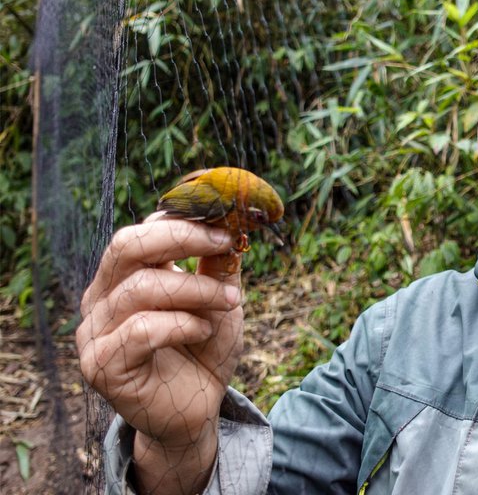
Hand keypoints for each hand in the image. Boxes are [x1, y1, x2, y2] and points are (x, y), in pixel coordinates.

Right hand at [76, 213, 242, 493]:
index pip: (141, 231)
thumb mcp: (219, 298)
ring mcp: (94, 332)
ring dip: (196, 289)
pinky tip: (202, 330)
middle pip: (126, 245)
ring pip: (141, 288)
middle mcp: (101, 298)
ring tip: (229, 300)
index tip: (226, 226)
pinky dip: (182, 324)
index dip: (183, 221)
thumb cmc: (204, 349)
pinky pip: (141, 330)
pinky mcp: (101, 365)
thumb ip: (217, 263)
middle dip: (181, 238)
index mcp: (124, 276)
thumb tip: (230, 219)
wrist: (196, 411)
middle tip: (224, 244)